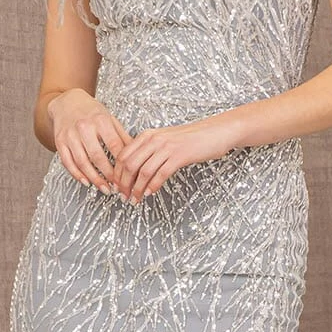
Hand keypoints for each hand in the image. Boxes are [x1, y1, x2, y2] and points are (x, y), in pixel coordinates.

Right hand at [48, 89, 132, 190]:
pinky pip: (67, 162)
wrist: (67, 102)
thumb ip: (122, 136)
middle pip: (97, 156)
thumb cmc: (92, 112)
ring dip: (94, 178)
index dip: (121, 163)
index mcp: (100, 120)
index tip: (129, 175)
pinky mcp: (60, 142)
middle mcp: (84, 127)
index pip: (114, 145)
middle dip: (108, 175)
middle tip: (117, 187)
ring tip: (104, 188)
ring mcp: (70, 135)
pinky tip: (86, 182)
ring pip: (82, 162)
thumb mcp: (109, 118)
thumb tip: (136, 153)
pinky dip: (77, 174)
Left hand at [111, 114, 240, 202]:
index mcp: (147, 136)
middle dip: (123, 184)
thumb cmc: (191, 139)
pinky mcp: (179, 156)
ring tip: (135, 199)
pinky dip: (153, 186)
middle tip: (123, 197)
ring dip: (137, 189)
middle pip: (129, 165)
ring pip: (143, 171)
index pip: (123, 156)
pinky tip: (150, 193)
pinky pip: (160, 174)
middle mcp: (154, 140)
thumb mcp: (165, 141)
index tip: (117, 187)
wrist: (214, 132)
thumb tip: (135, 171)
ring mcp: (166, 147)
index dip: (117, 174)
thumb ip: (150, 151)